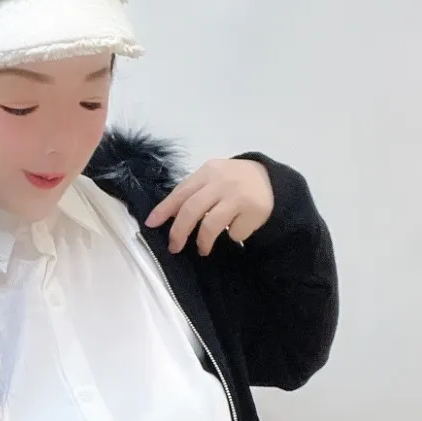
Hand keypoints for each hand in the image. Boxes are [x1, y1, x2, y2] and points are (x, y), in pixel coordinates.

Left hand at [144, 157, 273, 255]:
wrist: (270, 180)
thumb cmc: (233, 182)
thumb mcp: (213, 179)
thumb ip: (193, 192)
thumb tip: (167, 217)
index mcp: (207, 172)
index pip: (180, 192)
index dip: (164, 210)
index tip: (151, 224)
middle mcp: (221, 182)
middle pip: (191, 210)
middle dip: (178, 232)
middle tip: (174, 247)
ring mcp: (238, 196)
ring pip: (210, 225)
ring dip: (203, 242)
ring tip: (202, 249)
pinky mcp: (253, 211)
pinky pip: (234, 232)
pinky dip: (232, 236)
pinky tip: (236, 230)